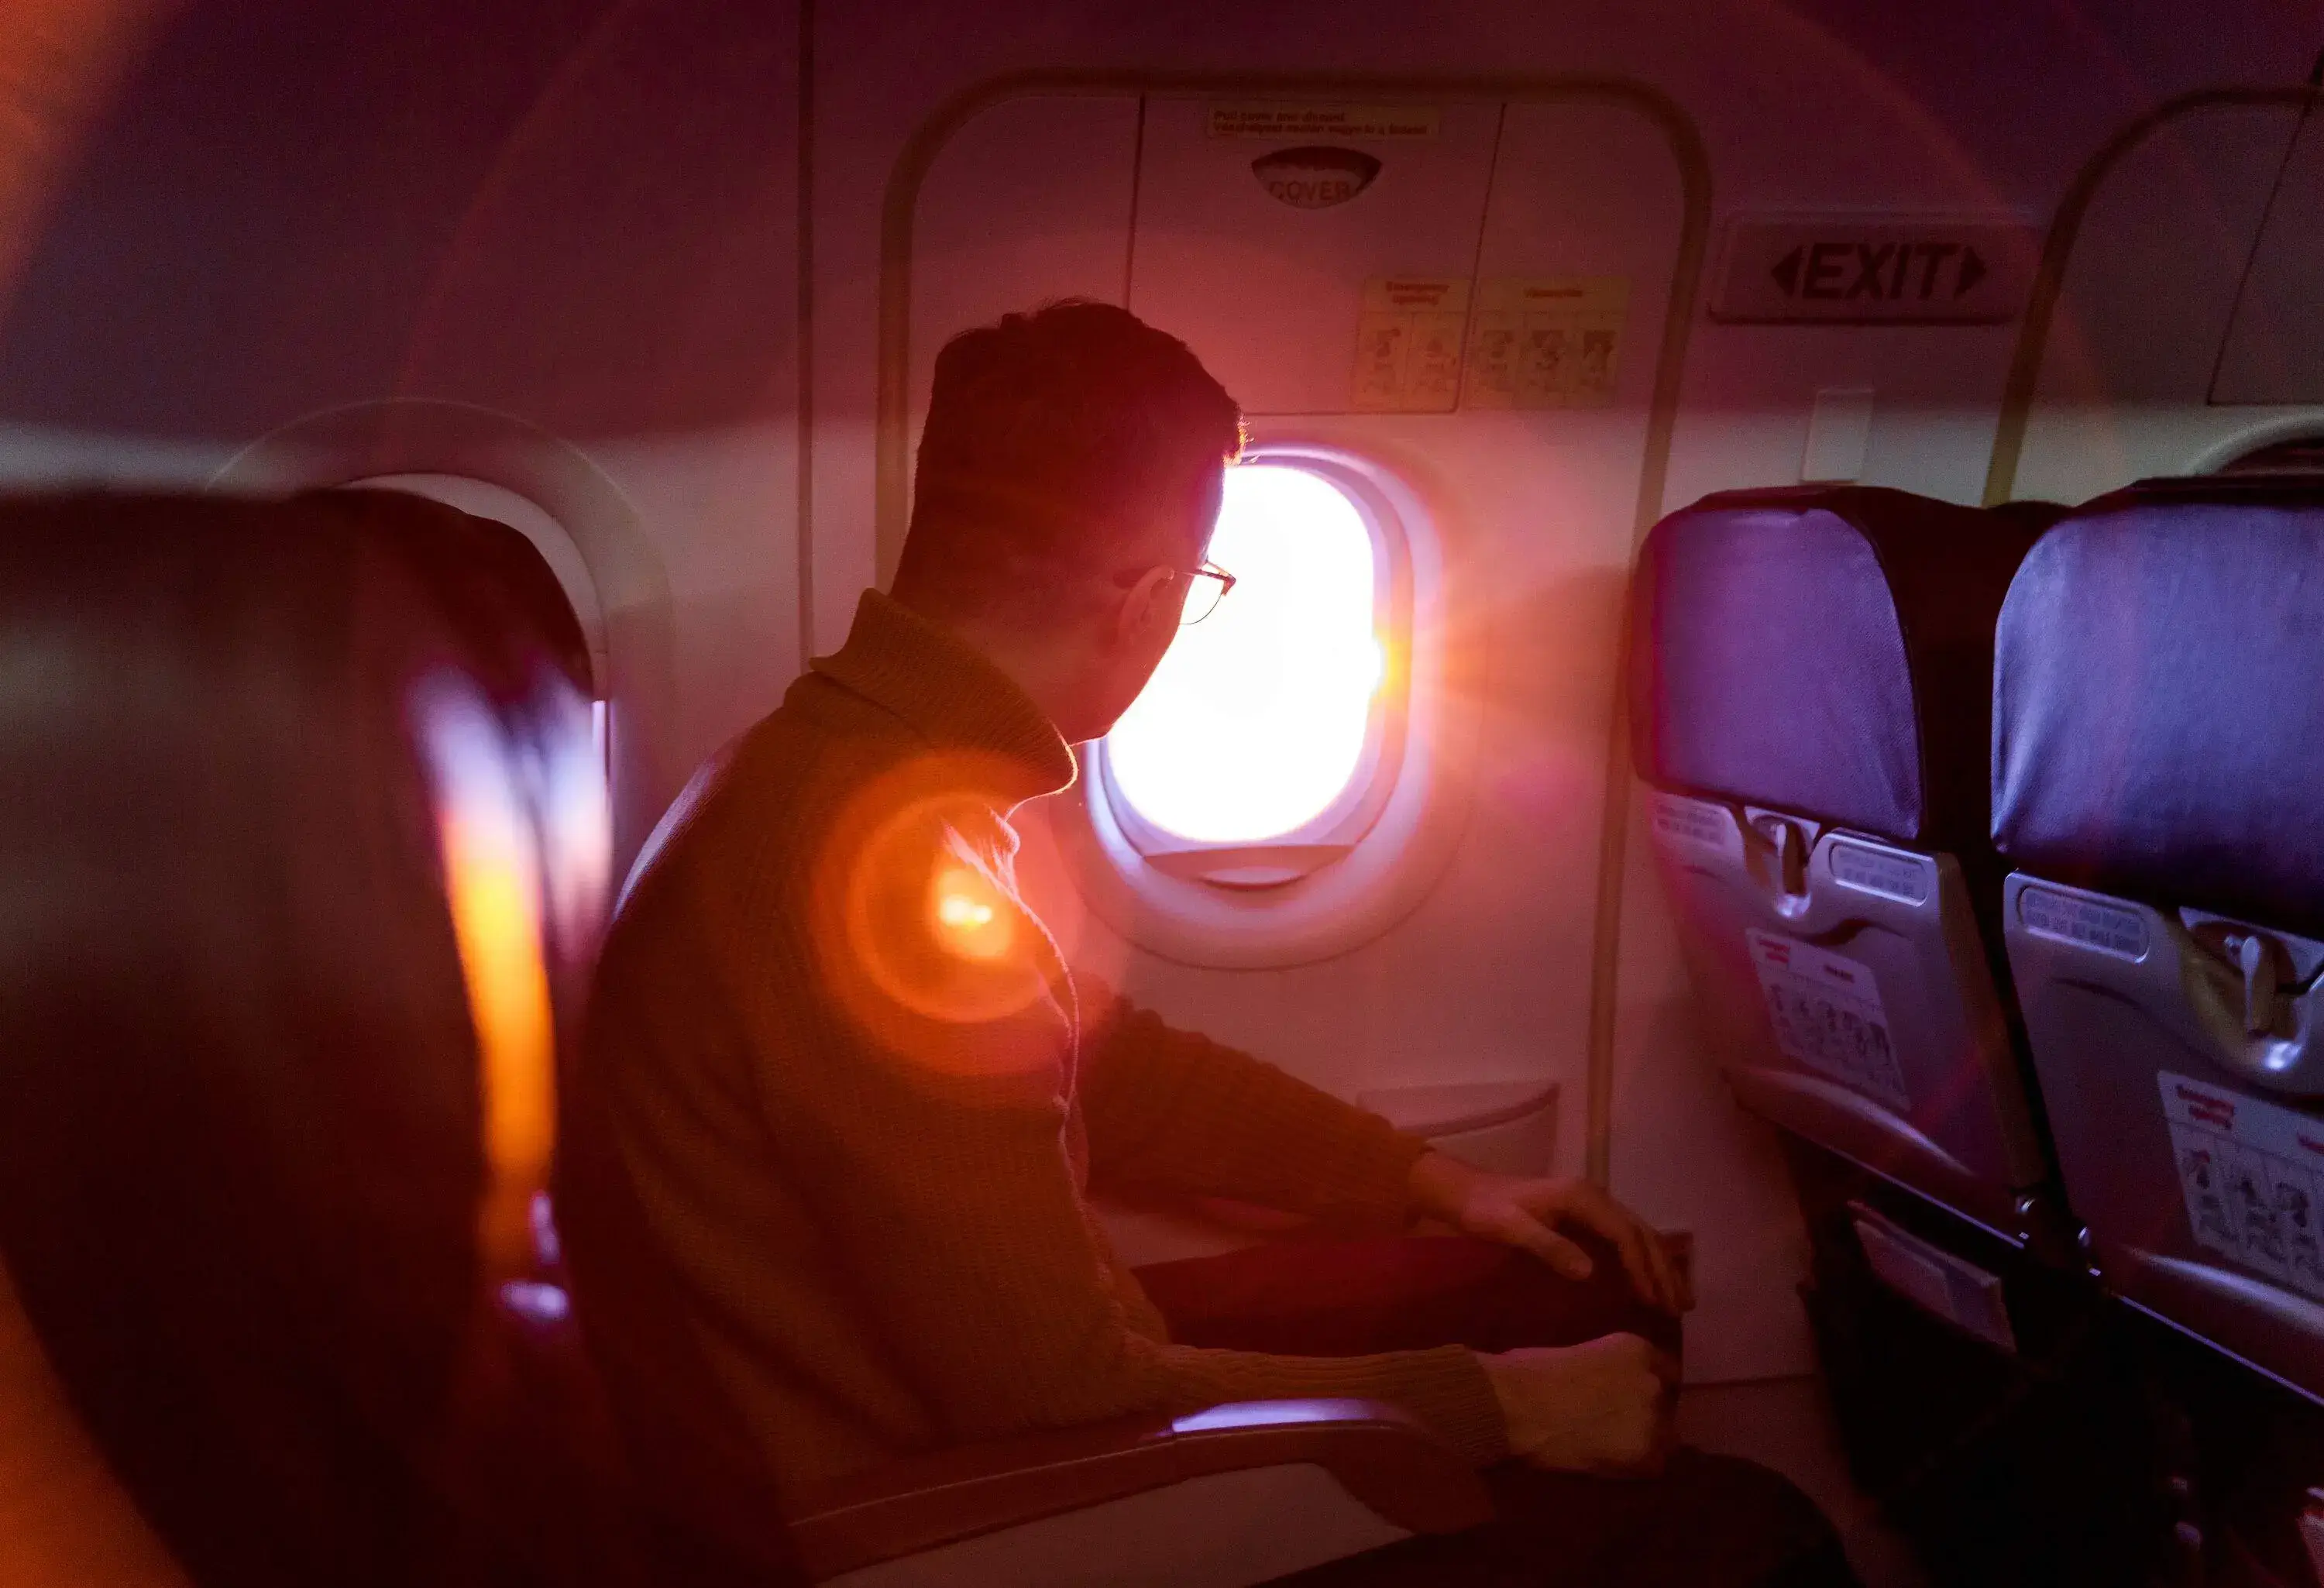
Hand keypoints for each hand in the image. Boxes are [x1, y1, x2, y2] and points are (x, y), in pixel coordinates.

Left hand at [1408, 1153, 1691, 1312]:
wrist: (1466, 1192)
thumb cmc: (1484, 1212)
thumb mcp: (1510, 1229)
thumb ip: (1548, 1247)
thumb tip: (1590, 1273)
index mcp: (1581, 1197)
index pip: (1624, 1235)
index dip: (1642, 1269)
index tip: (1654, 1301)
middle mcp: (1593, 1196)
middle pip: (1640, 1233)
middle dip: (1663, 1270)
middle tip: (1682, 1306)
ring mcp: (1591, 1204)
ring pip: (1637, 1234)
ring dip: (1659, 1265)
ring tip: (1678, 1298)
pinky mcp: (1585, 1214)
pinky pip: (1624, 1236)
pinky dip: (1643, 1259)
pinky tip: (1650, 1280)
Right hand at [1479, 1334, 1677, 1475]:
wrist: (1517, 1405)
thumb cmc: (1529, 1372)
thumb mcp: (1578, 1353)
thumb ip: (1606, 1368)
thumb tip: (1606, 1386)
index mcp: (1636, 1349)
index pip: (1665, 1371)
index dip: (1647, 1387)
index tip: (1632, 1398)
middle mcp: (1652, 1381)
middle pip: (1666, 1405)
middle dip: (1646, 1414)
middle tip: (1616, 1425)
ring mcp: (1652, 1418)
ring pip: (1664, 1439)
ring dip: (1643, 1442)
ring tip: (1612, 1448)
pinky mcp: (1644, 1454)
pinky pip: (1652, 1467)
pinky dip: (1634, 1468)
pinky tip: (1608, 1464)